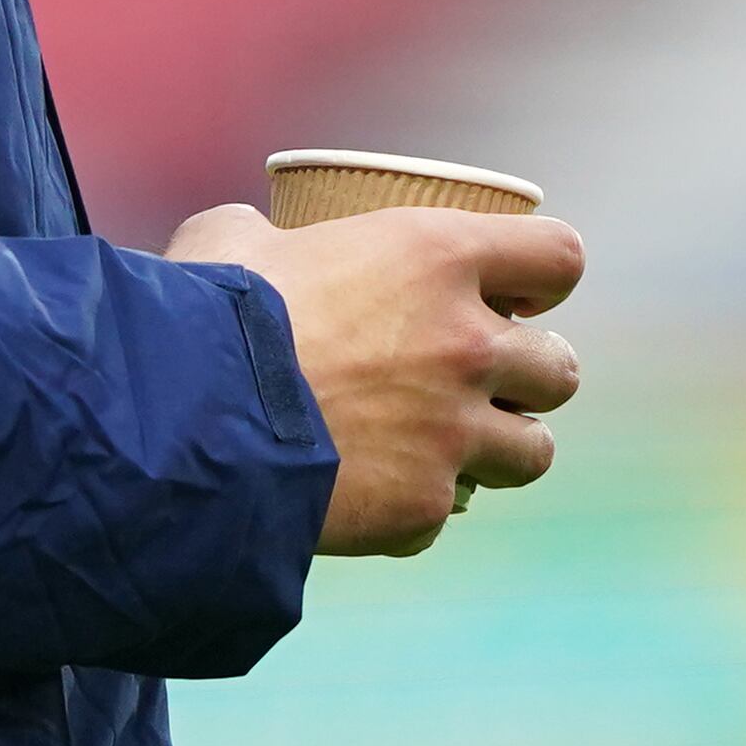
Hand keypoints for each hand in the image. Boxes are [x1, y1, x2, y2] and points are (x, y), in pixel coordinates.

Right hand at [167, 201, 586, 555]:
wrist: (186, 425)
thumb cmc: (208, 314)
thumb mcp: (234, 239)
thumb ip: (270, 235)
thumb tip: (256, 242)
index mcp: (435, 258)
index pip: (558, 257)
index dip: (541, 276)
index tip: (517, 293)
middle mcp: (466, 345)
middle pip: (559, 368)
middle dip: (529, 374)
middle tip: (480, 379)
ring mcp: (453, 434)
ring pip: (534, 452)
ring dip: (499, 448)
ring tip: (450, 446)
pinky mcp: (423, 507)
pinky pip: (442, 510)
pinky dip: (413, 505)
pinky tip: (369, 493)